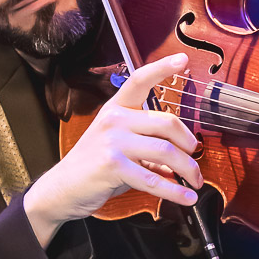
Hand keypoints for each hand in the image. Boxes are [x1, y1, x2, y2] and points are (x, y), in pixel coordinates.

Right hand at [24, 53, 202, 246]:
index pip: (140, 80)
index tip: (182, 59)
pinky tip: (186, 198)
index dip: (162, 68)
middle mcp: (115, 119)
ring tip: (195, 181)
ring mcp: (113, 141)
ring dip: (187, 169)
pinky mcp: (112, 165)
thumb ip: (148, 144)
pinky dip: (174, 191)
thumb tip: (182, 156)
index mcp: (117, 108)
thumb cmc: (94, 165)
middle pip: (167, 122)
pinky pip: (153, 179)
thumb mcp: (120, 146)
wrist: (62, 189)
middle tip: (195, 157)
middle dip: (189, 143)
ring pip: (165, 151)